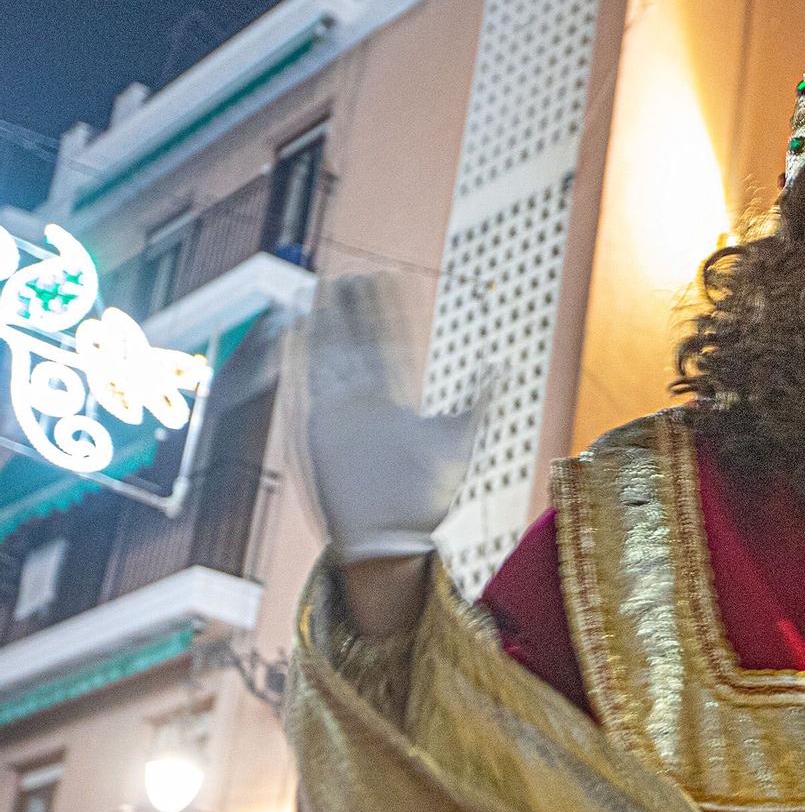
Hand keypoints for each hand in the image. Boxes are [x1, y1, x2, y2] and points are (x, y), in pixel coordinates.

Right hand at [286, 272, 490, 561]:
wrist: (393, 539)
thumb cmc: (428, 498)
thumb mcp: (460, 440)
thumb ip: (478, 399)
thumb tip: (499, 364)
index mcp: (396, 402)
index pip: (390, 343)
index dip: (387, 312)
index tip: (386, 278)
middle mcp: (365, 402)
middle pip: (357, 343)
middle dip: (355, 309)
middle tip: (355, 271)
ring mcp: (340, 413)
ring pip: (331, 355)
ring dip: (327, 321)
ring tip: (325, 285)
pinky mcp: (318, 428)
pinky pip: (306, 384)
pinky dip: (301, 355)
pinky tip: (298, 324)